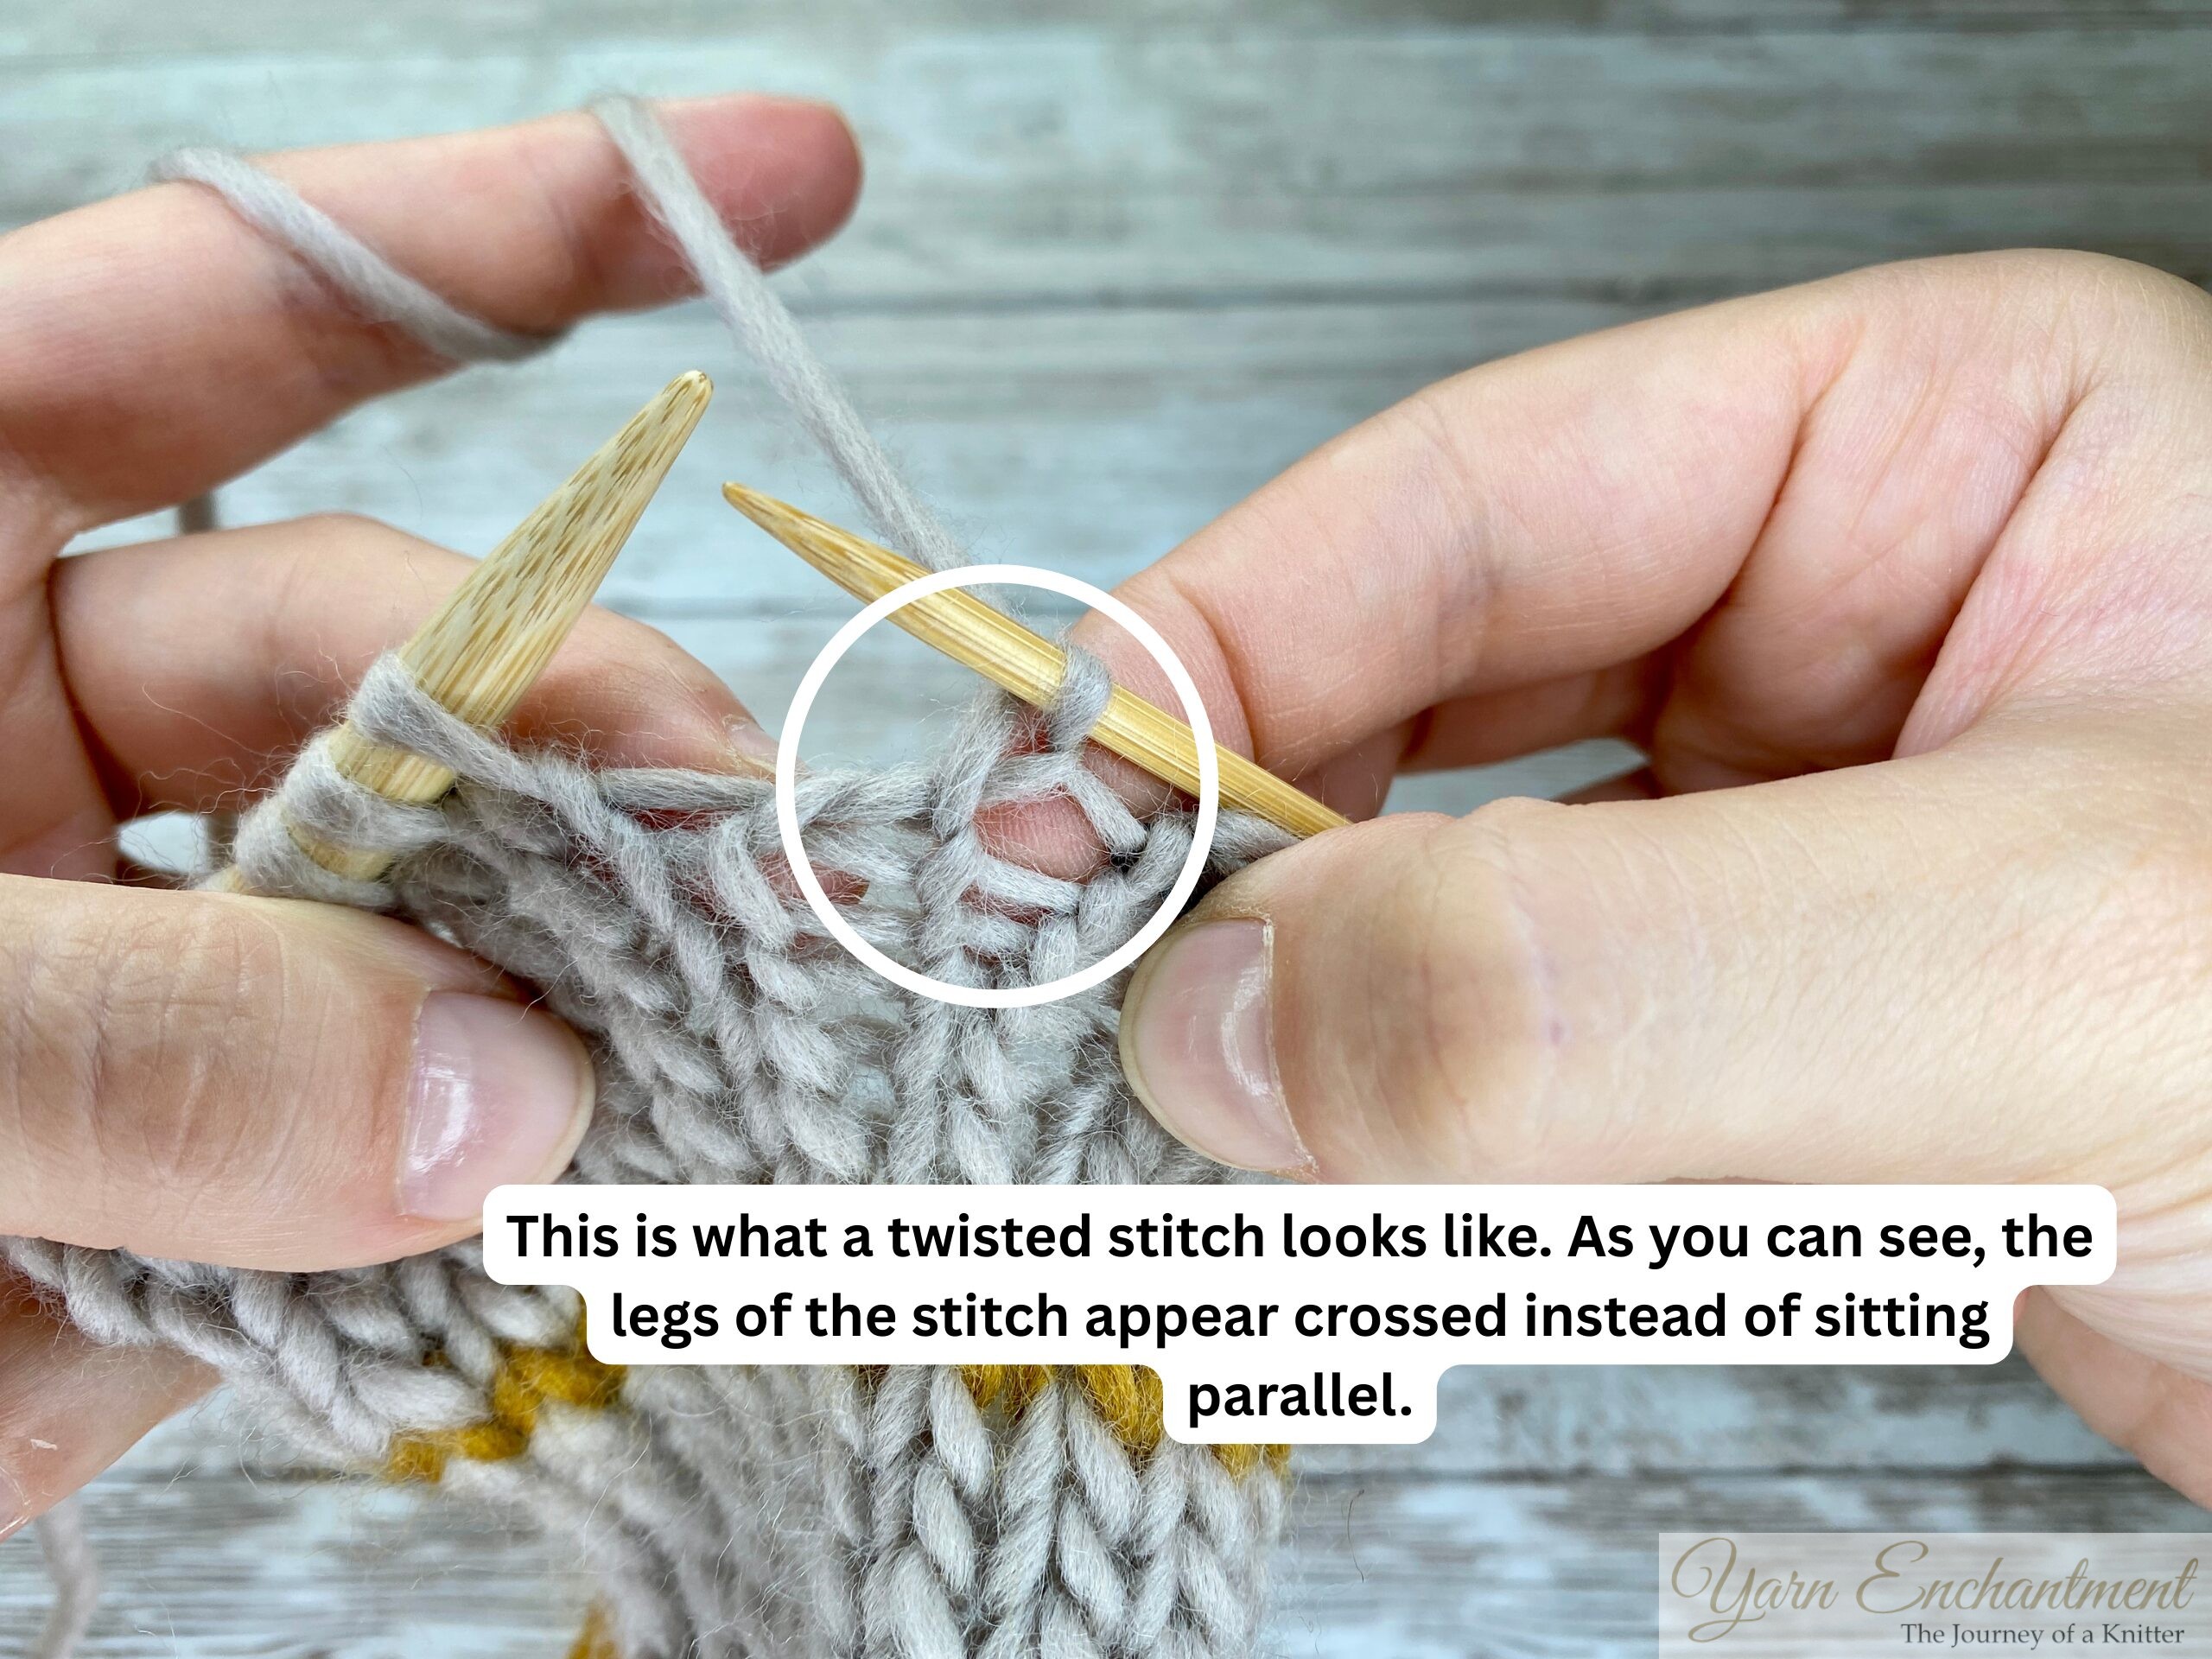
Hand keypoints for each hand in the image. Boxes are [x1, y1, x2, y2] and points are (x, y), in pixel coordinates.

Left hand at [0, 95, 860, 1533]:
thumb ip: (120, 1034)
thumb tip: (507, 1098)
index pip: (235, 323)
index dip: (508, 237)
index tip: (795, 176)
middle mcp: (32, 751)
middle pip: (395, 667)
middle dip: (592, 737)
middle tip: (751, 860)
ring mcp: (119, 987)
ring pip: (421, 940)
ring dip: (568, 1004)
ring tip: (728, 1063)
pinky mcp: (157, 1231)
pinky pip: (365, 1207)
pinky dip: (482, 1240)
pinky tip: (600, 1246)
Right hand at [1088, 252, 2211, 1501]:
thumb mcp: (2061, 968)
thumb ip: (1614, 981)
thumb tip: (1227, 1019)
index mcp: (1927, 446)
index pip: (1467, 496)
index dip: (1230, 646)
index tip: (1070, 824)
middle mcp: (1846, 620)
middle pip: (1433, 688)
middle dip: (1265, 852)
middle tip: (1105, 1004)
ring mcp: (1804, 837)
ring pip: (1461, 890)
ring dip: (1334, 1015)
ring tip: (1229, 1126)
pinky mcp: (1791, 1037)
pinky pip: (1539, 1054)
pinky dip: (1436, 1138)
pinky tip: (1378, 1199)